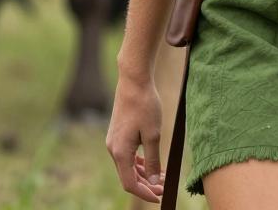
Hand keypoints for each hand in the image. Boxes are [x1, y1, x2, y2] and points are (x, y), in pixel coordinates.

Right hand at [106, 71, 165, 201]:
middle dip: (146, 185)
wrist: (134, 81)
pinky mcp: (118, 134)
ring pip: (128, 166)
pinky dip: (139, 162)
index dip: (145, 193)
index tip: (160, 197)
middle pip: (128, 176)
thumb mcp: (153, 135)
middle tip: (164, 188)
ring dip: (144, 174)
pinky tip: (152, 164)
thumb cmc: (145, 106)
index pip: (130, 184)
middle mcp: (113, 149)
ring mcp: (114, 141)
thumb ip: (153, 161)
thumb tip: (154, 182)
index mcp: (120, 152)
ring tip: (162, 177)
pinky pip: (127, 155)